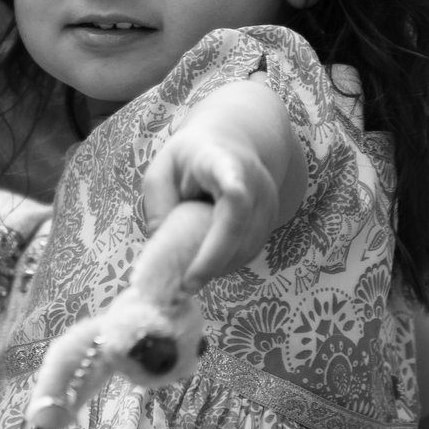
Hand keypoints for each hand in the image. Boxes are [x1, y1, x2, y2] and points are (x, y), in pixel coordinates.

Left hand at [139, 79, 301, 292]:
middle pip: (240, 225)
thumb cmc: (189, 159)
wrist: (231, 145)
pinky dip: (228, 263)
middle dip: (213, 259)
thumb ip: (158, 204)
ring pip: (249, 246)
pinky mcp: (270, 221)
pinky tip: (207, 266)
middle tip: (186, 284)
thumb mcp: (163, 170)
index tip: (234, 192)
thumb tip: (163, 250)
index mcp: (221, 161)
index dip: (234, 188)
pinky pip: (250, 251)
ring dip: (221, 267)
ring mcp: (267, 203)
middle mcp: (253, 182)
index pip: (232, 176)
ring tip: (192, 277)